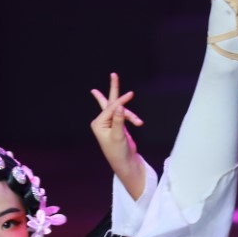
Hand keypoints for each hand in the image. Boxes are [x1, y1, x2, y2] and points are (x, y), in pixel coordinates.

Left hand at [89, 72, 146, 193]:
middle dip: (114, 89)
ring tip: (139, 123)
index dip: (121, 102)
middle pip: (109, 102)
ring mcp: (110, 122)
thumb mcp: (118, 136)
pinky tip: (138, 122)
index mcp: (98, 123)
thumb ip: (119, 121)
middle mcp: (102, 121)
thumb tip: (120, 106)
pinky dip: (132, 118)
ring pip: (122, 111)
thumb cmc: (118, 151)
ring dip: (132, 116)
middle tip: (113, 74)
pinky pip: (123, 114)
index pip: (111, 108)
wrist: (124, 162)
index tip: (131, 94)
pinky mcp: (117, 125)